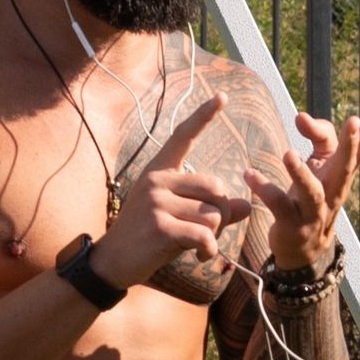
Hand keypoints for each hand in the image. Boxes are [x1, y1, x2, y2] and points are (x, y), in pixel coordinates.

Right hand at [91, 94, 251, 288]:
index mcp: (159, 171)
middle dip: (222, 214)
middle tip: (209, 232)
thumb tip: (246, 205)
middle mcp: (157, 180)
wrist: (112, 262)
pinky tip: (199, 256)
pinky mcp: (160, 227)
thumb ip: (211, 208)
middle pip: (216, 189)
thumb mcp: (178, 217)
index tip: (222, 97)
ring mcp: (156, 202)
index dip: (203, 117)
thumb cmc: (147, 238)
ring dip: (213, 235)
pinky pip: (204, 234)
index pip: (183, 137)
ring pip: (213, 214)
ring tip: (198, 246)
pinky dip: (209, 249)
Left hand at [246, 105, 359, 270]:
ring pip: (312, 192)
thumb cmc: (311, 198)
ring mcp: (314, 212)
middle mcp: (333, 194)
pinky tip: (250, 174)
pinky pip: (279, 205)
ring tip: (288, 154)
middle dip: (350, 146)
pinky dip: (264, 189)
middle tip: (353, 122)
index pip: (359, 154)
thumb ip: (316, 136)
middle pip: (344, 169)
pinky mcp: (292, 225)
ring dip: (300, 173)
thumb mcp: (319, 166)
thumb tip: (301, 116)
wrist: (303, 250)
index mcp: (340, 177)